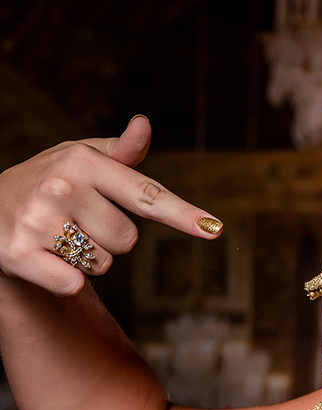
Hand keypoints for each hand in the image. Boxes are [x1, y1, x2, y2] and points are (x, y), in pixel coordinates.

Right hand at [0, 116, 221, 296]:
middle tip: (76, 222)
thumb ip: (120, 151)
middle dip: (109, 239)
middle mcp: (60, 186)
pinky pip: (75, 284)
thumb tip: (144, 125)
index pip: (146, 195)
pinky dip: (65, 280)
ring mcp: (38, 220)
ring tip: (58, 237)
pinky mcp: (20, 255)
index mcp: (82, 161)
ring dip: (87, 259)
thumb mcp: (81, 159)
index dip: (183, 215)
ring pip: (103, 264)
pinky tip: (43, 258)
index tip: (214, 229)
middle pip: (128, 240)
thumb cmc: (51, 182)